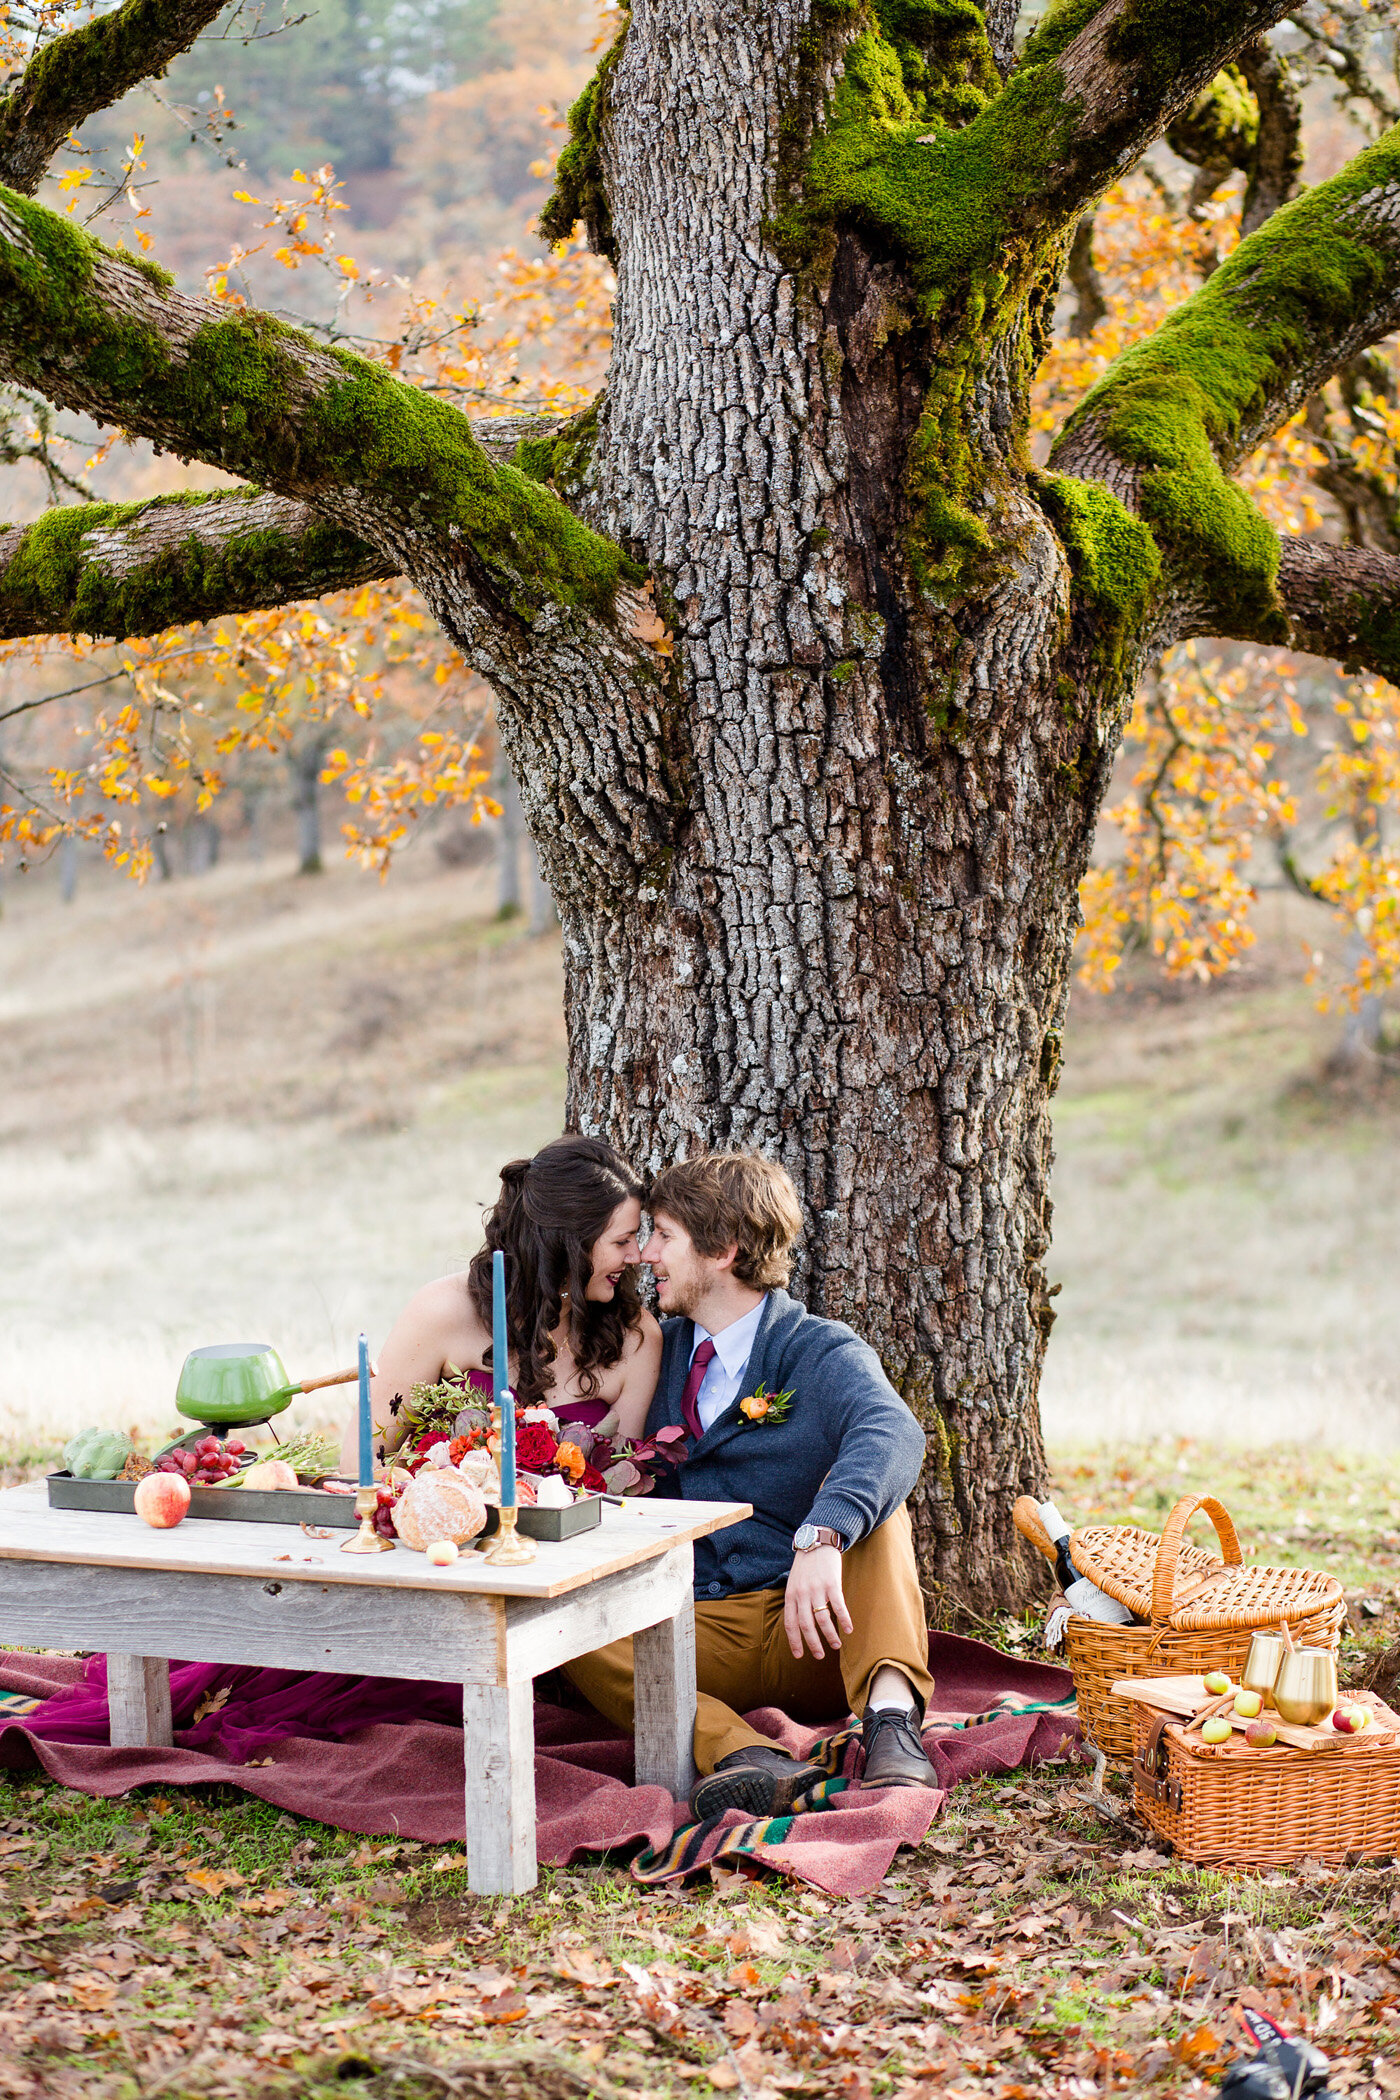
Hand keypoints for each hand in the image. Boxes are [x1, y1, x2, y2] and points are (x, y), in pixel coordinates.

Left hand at [784, 1545, 852, 1660]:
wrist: (817, 1541)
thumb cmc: (806, 1565)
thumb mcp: (794, 1582)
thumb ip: (796, 1601)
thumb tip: (799, 1624)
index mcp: (791, 1595)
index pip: (790, 1623)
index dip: (794, 1641)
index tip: (799, 1656)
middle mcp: (802, 1594)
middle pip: (806, 1625)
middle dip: (813, 1644)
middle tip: (820, 1656)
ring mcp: (817, 1588)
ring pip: (823, 1619)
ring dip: (830, 1635)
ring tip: (836, 1645)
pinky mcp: (832, 1583)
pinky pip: (838, 1606)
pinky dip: (844, 1620)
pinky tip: (848, 1629)